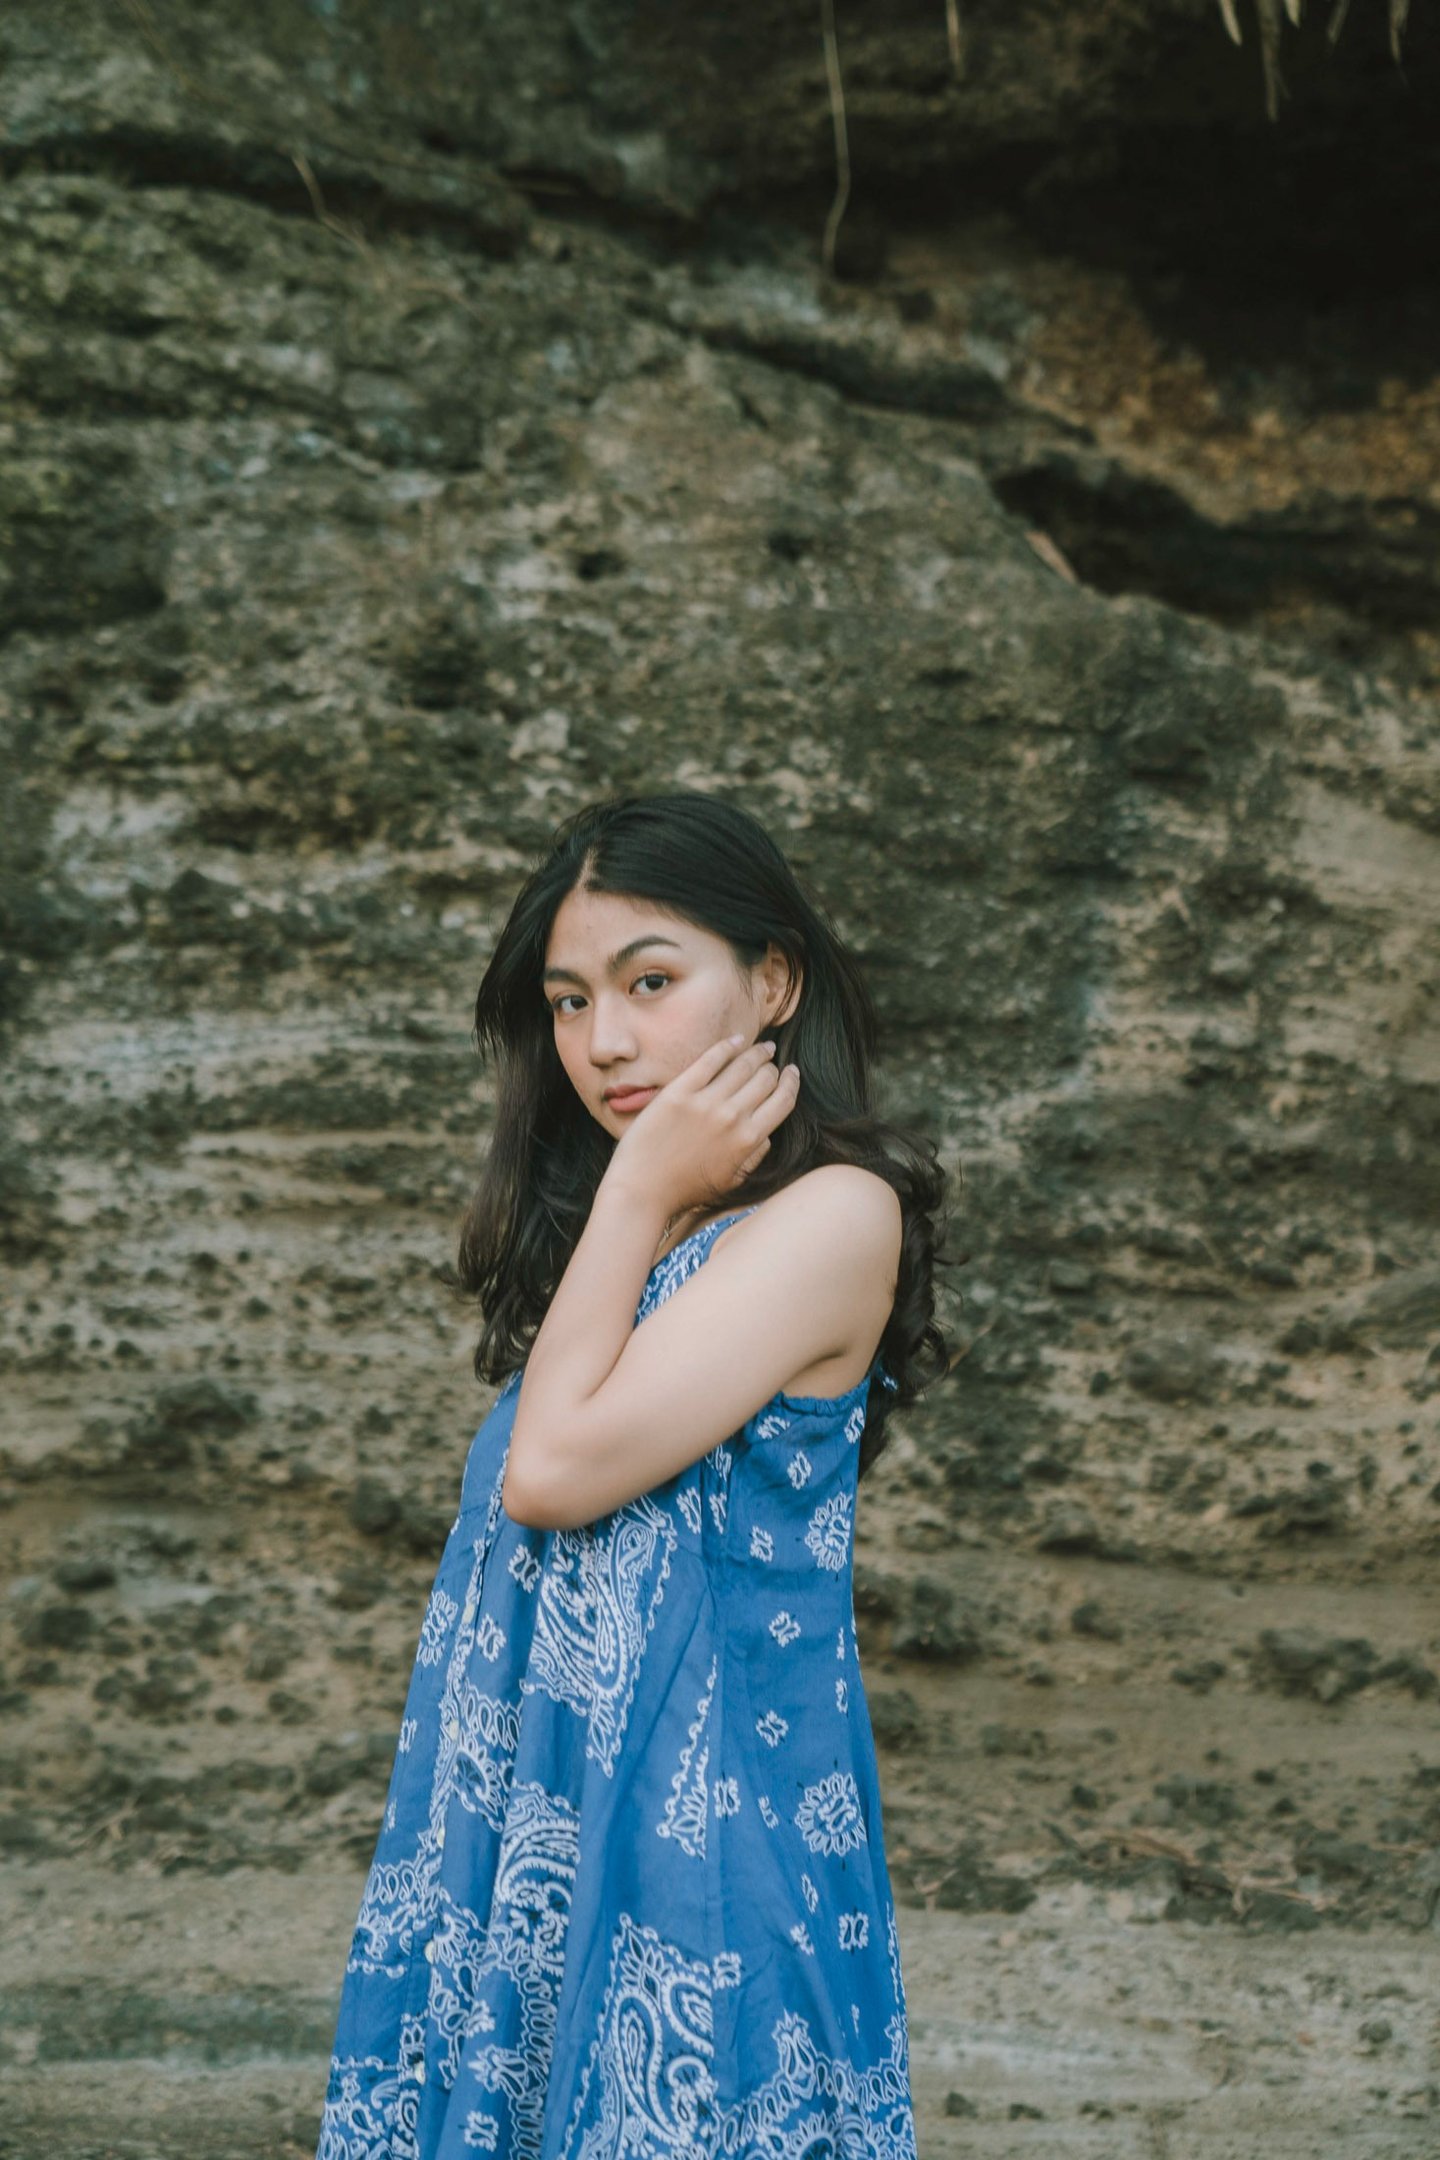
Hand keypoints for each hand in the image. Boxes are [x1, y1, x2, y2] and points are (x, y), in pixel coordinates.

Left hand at [606, 1034, 800, 1217]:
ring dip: (757, 1052)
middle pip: (765, 1079)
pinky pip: (710, 1060)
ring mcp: (705, 1103)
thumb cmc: (687, 1189)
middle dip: (773, 1067)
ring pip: (743, 1065)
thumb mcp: (733, 1180)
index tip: (792, 1073)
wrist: (642, 1189)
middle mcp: (732, 1118)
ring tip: (762, 1048)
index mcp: (749, 1140)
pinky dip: (728, 1046)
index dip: (792, 1082)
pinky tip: (737, 1040)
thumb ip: (756, 1155)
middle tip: (771, 1061)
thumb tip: (768, 1131)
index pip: (783, 1100)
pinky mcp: (679, 1092)